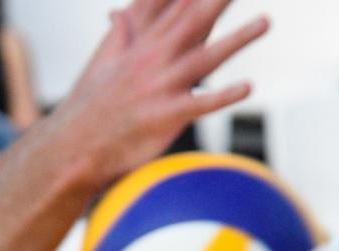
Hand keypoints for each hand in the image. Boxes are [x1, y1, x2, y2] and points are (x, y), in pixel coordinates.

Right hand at [54, 0, 268, 187]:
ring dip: (237, 40)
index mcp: (139, 48)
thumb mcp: (102, 64)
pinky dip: (222, 96)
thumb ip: (120, 35)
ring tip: (266, 21)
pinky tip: (247, 86)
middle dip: (218, 1)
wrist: (72, 148)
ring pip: (204, 59)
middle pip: (192, 23)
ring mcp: (158, 89)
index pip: (173, 9)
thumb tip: (119, 12)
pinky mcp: (163, 117)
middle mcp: (150, 62)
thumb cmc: (89, 107)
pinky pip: (199, 105)